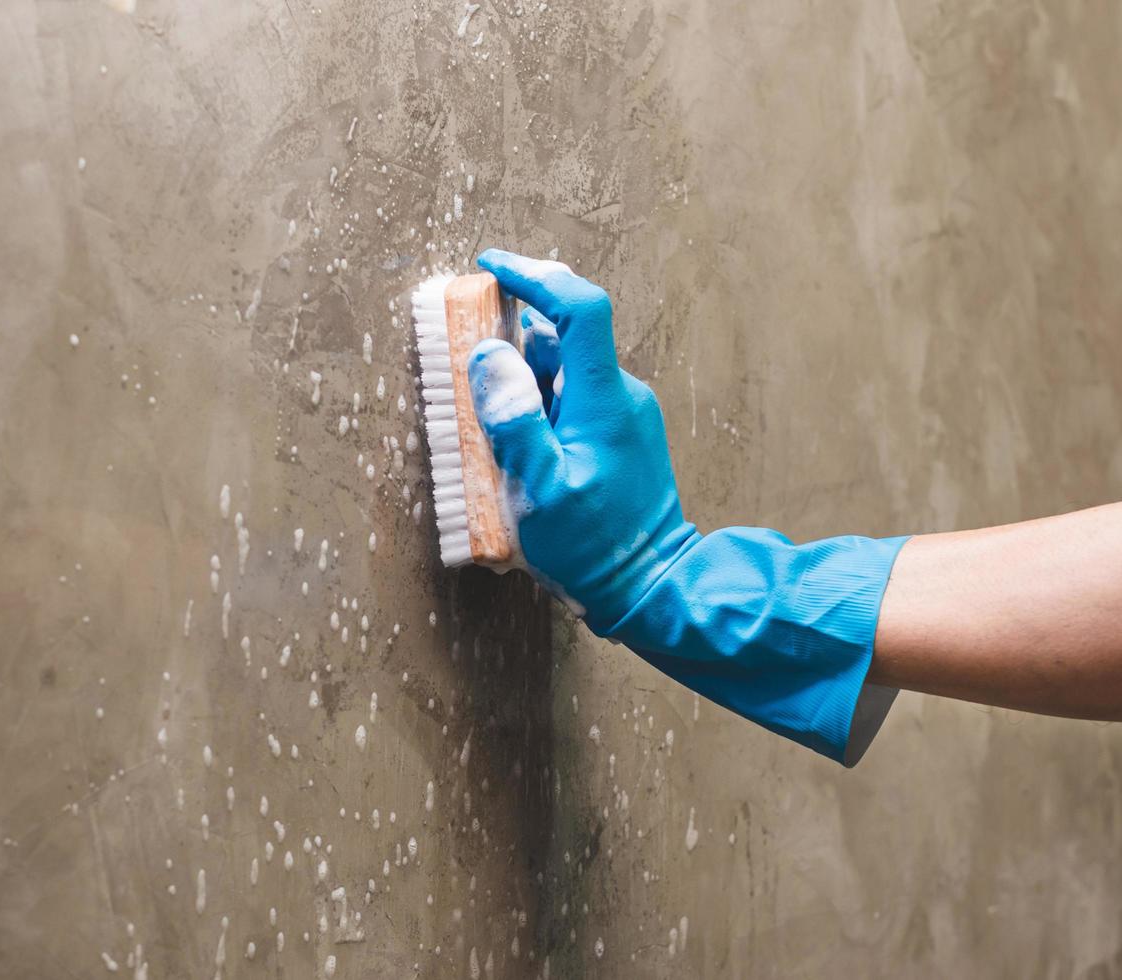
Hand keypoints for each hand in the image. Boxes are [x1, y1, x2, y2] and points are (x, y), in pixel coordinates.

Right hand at [469, 247, 908, 765]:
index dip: (535, 275)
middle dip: (513, 339)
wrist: (654, 589)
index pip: (578, 306)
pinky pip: (572, 403)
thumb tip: (488, 357)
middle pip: (563, 339)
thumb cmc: (594, 548)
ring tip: (486, 423)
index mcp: (604, 398)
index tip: (491, 265)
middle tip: (466, 353)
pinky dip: (539, 408)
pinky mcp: (620, 439)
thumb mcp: (540, 489)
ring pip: (564, 373)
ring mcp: (624, 416)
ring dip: (522, 382)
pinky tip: (516, 450)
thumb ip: (512, 420)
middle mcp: (620, 396)